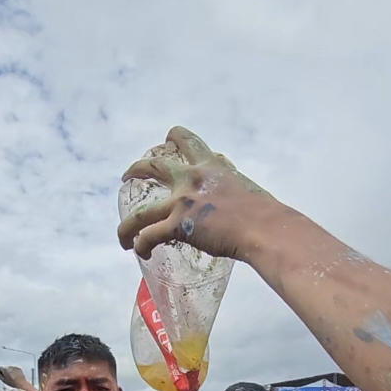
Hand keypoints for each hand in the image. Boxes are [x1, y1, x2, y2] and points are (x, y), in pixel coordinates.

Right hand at [0, 365, 31, 390]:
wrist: (21, 384)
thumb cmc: (12, 383)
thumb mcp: (4, 380)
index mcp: (5, 369)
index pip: (0, 368)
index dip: (1, 372)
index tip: (3, 376)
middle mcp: (10, 367)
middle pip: (5, 368)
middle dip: (5, 371)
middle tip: (8, 377)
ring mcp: (15, 367)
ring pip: (10, 368)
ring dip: (10, 371)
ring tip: (12, 377)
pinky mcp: (19, 368)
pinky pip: (15, 369)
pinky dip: (14, 371)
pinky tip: (16, 376)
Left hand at [118, 126, 274, 262]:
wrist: (265, 229)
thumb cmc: (267, 216)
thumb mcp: (248, 190)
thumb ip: (235, 191)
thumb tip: (240, 205)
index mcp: (213, 168)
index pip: (191, 143)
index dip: (177, 138)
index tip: (169, 139)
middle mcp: (192, 179)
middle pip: (154, 167)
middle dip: (137, 169)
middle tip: (127, 174)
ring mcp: (182, 202)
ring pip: (140, 213)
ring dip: (126, 226)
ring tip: (122, 236)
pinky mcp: (178, 226)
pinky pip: (148, 237)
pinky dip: (141, 245)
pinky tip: (142, 252)